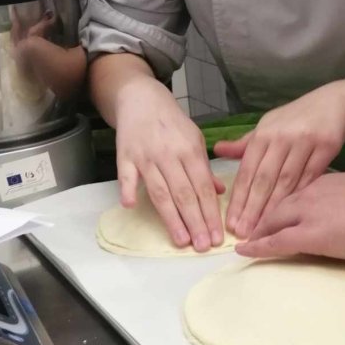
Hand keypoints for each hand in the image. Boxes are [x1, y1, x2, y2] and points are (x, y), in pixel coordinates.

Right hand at [115, 75, 224, 250]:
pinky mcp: (125, 156)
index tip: (217, 236)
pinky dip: (128, 189)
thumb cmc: (172, 124)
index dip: (211, 213)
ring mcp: (146, 156)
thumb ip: (205, 168)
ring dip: (171, 217)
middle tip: (203, 246)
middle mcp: (170, 154)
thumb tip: (219, 193)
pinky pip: (125, 175)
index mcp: (191, 151)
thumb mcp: (195, 140)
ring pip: (160, 191)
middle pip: (184, 194)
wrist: (142, 99)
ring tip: (181, 241)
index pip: (203, 187)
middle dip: (196, 222)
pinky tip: (130, 205)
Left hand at [214, 85, 344, 237]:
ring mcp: (304, 141)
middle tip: (243, 233)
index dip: (238, 199)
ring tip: (263, 229)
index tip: (230, 222)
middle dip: (252, 208)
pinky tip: (291, 214)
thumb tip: (217, 149)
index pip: (246, 171)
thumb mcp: (268, 125)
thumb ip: (245, 144)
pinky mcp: (326, 146)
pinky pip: (311, 176)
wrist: (334, 102)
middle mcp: (281, 137)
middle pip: (263, 179)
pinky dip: (300, 196)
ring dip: (273, 208)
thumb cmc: (296, 118)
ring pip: (286, 181)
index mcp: (263, 134)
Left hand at [236, 172, 344, 262]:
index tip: (268, 212)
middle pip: (276, 205)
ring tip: (241, 240)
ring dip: (255, 231)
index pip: (295, 192)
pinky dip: (257, 247)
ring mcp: (309, 212)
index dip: (279, 204)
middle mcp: (312, 192)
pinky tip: (244, 252)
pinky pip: (275, 242)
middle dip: (258, 216)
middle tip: (244, 226)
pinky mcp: (310, 234)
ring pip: (272, 221)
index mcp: (327, 181)